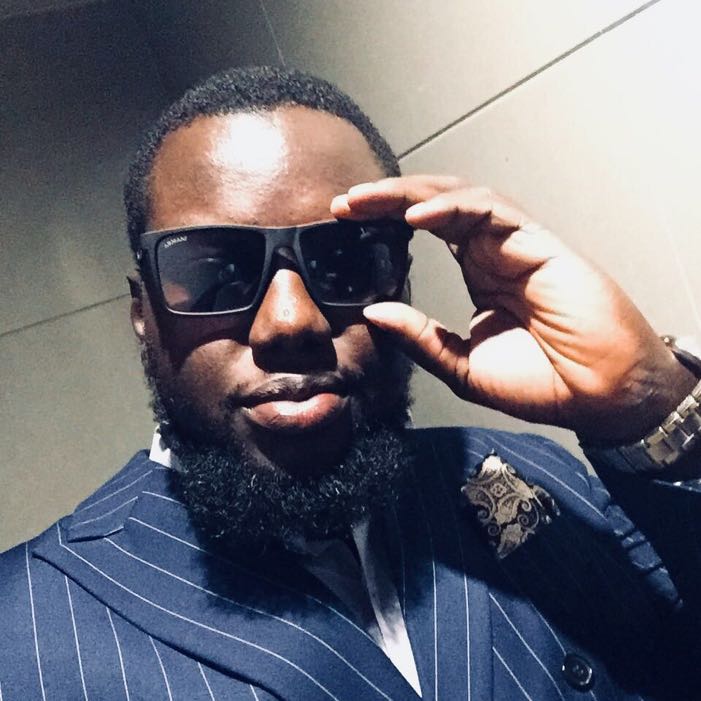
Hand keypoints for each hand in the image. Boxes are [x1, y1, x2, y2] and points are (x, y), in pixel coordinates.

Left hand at [331, 175, 695, 443]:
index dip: (386, 222)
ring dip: (410, 194)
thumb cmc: (542, 382)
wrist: (597, 396)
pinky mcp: (538, 243)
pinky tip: (416, 218)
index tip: (345, 224)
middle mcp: (495, 251)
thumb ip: (421, 338)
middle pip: (435, 206)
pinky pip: (491, 211)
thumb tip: (374, 312)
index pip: (427, 232)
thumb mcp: (463, 366)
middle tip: (343, 203)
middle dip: (387, 199)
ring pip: (459, 198)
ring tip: (365, 200)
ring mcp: (516, 243)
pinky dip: (452, 209)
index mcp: (480, 274)